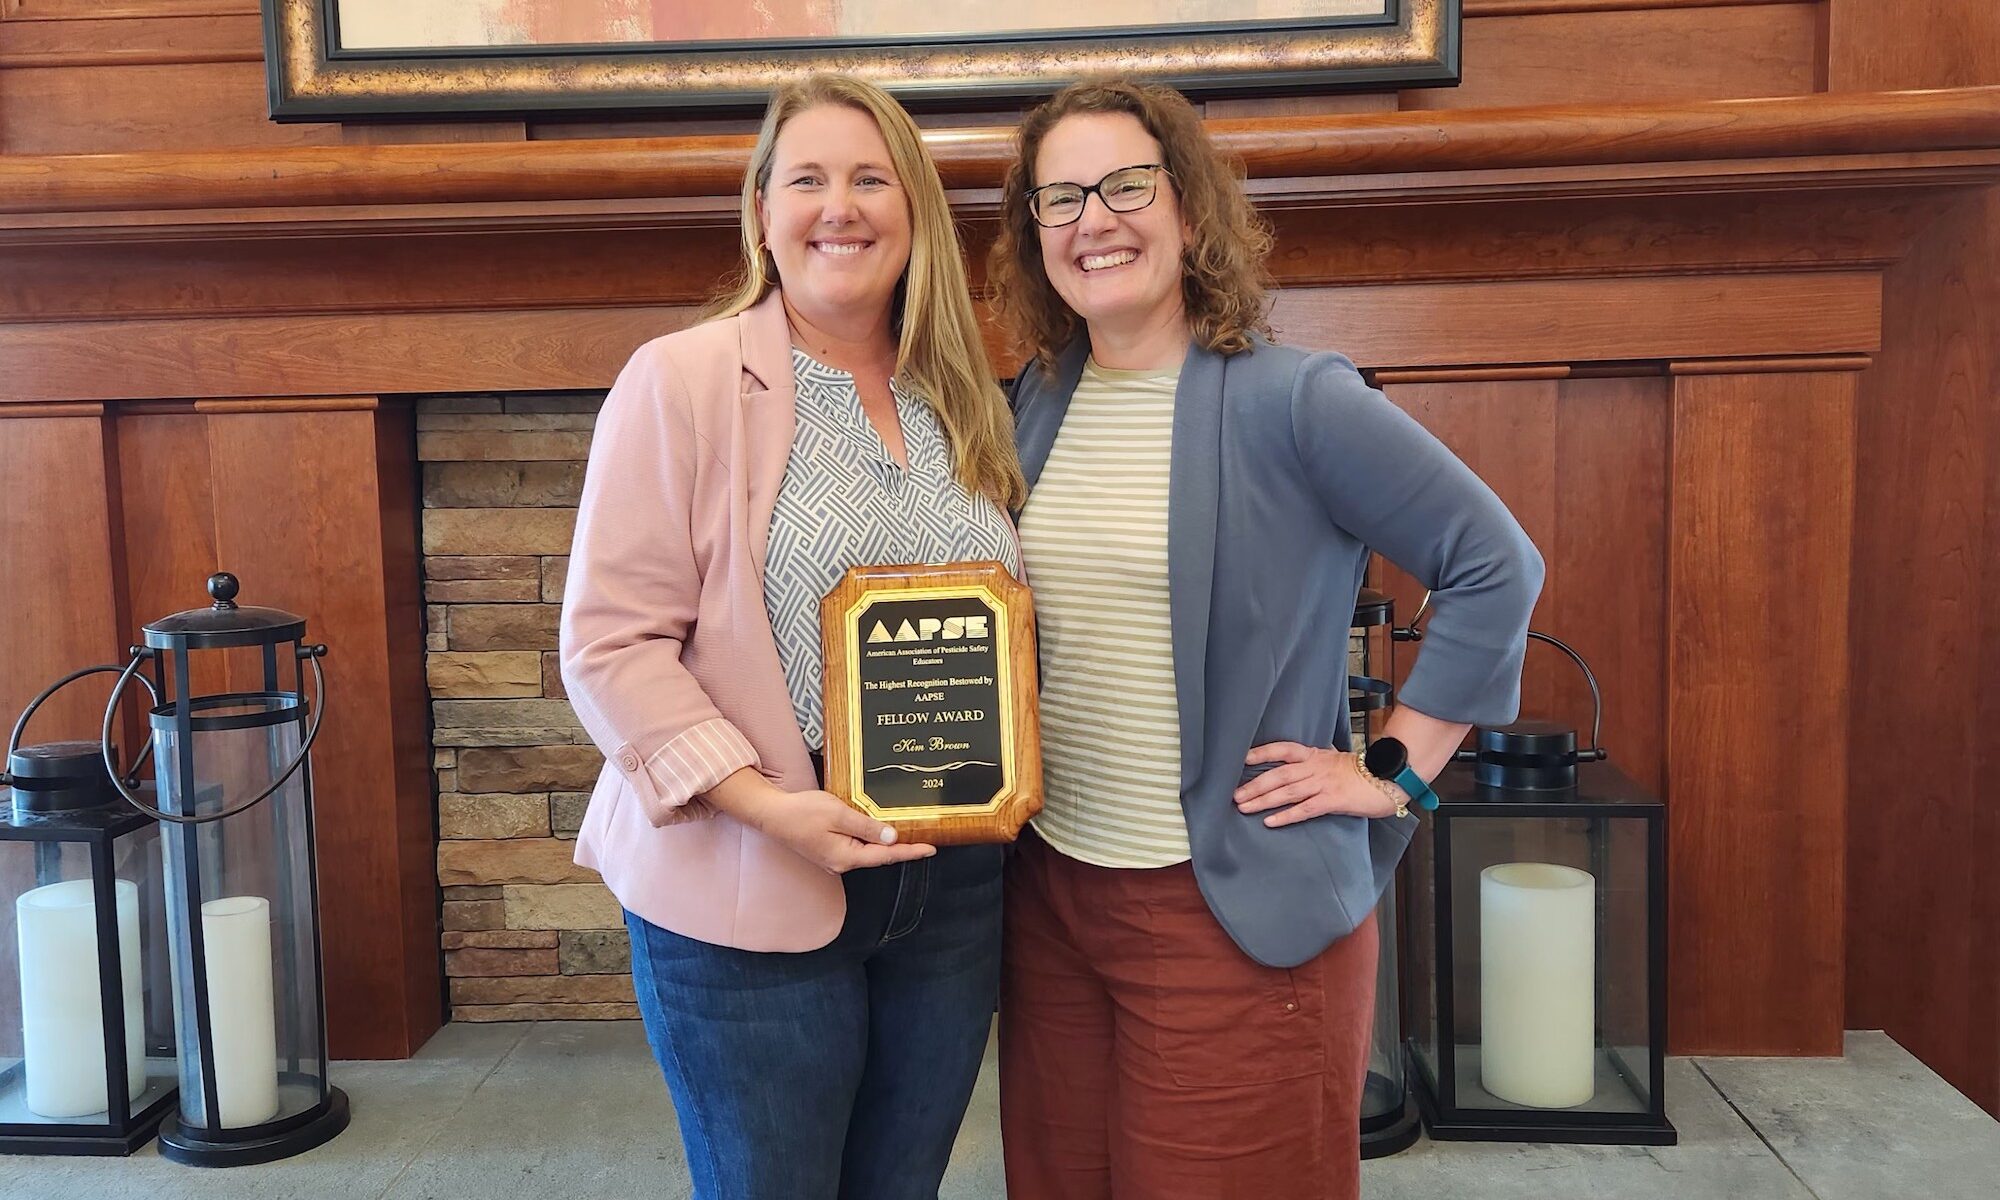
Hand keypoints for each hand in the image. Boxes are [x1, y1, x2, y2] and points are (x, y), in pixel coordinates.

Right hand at [746, 787, 936, 874]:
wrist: (772, 813)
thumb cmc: (802, 812)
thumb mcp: (839, 814)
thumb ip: (867, 826)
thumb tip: (892, 837)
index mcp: (846, 857)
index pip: (886, 855)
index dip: (911, 851)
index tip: (931, 849)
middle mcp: (842, 863)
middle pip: (878, 855)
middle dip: (901, 847)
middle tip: (924, 836)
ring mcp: (834, 858)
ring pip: (867, 850)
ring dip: (885, 841)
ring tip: (907, 831)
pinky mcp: (829, 850)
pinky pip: (856, 845)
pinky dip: (870, 837)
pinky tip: (878, 829)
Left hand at [1234, 741, 1403, 826]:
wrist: (1390, 777)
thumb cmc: (1364, 771)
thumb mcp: (1337, 759)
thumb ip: (1318, 760)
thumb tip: (1302, 762)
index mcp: (1315, 755)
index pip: (1283, 749)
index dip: (1262, 753)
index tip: (1242, 759)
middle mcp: (1315, 767)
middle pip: (1278, 774)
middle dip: (1254, 785)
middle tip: (1233, 794)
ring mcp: (1323, 783)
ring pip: (1286, 791)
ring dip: (1262, 800)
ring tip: (1243, 807)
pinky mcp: (1332, 800)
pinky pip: (1304, 809)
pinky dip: (1286, 816)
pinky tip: (1270, 822)